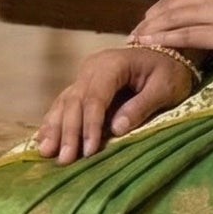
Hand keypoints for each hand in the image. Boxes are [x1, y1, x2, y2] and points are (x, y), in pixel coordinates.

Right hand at [35, 43, 190, 162]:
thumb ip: (141, 106)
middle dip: (69, 132)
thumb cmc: (170, 71)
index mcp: (112, 64)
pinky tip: (42, 139)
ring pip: (64, 103)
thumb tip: (116, 129)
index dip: (90, 125)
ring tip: (45, 152)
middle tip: (65, 160)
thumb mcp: (165, 87)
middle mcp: (92, 67)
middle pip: (75, 102)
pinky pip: (63, 104)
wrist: (165, 53)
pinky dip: (53, 122)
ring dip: (55, 128)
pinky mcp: (82, 85)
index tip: (88, 151)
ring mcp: (84, 75)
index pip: (95, 98)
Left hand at [137, 0, 212, 66]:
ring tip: (136, 39)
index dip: (164, 7)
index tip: (150, 18)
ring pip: (175, 18)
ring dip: (152, 29)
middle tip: (135, 31)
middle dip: (151, 18)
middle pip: (174, 4)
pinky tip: (151, 44)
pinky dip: (165, 39)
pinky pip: (186, 35)